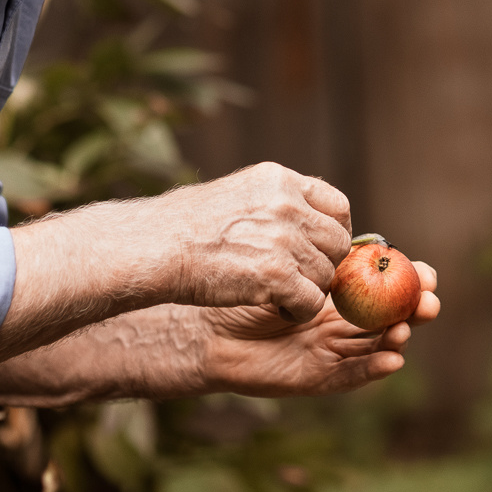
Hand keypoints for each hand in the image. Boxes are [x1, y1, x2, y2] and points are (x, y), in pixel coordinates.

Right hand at [150, 162, 353, 320]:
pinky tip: (277, 308)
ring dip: (308, 290)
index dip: (335, 232)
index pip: (338, 205)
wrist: (154, 247)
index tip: (322, 249)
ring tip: (279, 294)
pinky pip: (312, 302)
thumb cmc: (184, 227)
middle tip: (301, 278)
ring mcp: (284, 240)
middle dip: (324, 264)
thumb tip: (308, 222)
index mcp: (279, 180)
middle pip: (338, 242)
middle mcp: (287, 205)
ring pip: (326, 275)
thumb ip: (276, 204)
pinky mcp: (277, 275)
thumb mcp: (236, 194)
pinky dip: (298, 311)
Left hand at [200, 260, 439, 395]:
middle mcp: (340, 324)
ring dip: (397, 337)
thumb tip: (353, 236)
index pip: (382, 287)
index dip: (408, 282)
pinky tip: (393, 359)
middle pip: (388, 318)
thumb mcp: (282, 266)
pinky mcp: (318, 378)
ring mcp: (331, 352)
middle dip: (413, 309)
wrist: (205, 328)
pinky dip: (373, 368)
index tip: (427, 272)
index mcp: (337, 294)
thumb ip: (316, 258)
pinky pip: (351, 376)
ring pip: (375, 347)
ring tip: (406, 326)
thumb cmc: (241, 291)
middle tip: (430, 300)